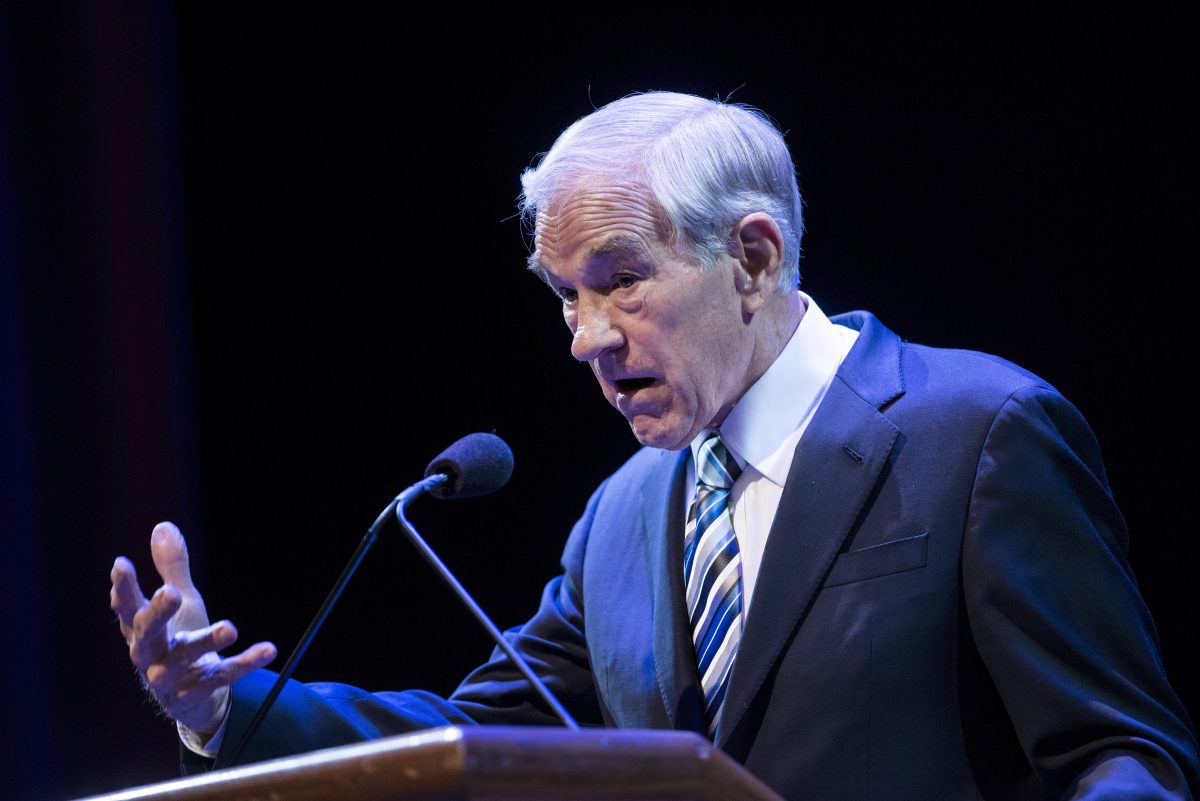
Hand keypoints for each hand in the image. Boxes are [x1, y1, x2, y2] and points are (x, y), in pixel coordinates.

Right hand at [110, 522, 276, 735]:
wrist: (191, 698)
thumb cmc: (177, 640)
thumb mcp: (178, 603)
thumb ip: (171, 569)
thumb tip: (163, 527)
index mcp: (141, 630)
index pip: (126, 607)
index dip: (123, 588)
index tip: (121, 564)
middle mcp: (150, 654)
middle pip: (147, 633)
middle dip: (157, 613)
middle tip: (170, 593)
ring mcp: (172, 677)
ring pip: (186, 658)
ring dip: (206, 641)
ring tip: (231, 627)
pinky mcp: (199, 692)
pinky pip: (223, 676)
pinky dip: (245, 663)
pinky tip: (268, 649)